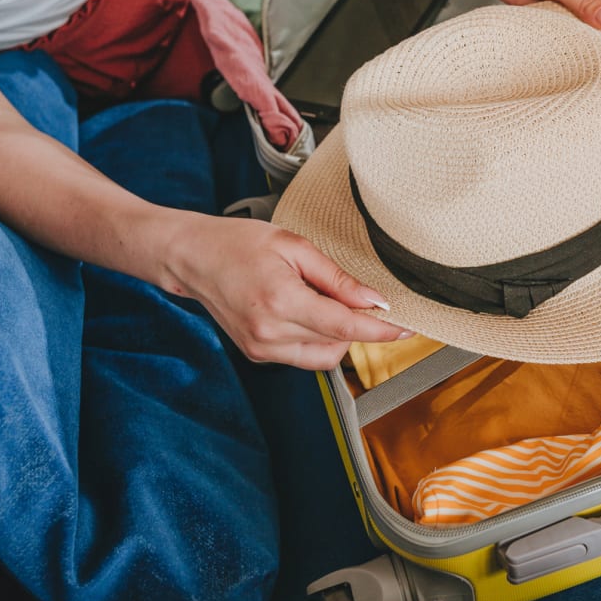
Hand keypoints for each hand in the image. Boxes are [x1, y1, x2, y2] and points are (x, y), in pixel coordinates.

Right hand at [161, 211, 408, 368]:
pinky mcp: (258, 355)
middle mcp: (270, 334)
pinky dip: (317, 339)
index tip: (408, 326)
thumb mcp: (294, 246)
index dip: (381, 330)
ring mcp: (261, 349)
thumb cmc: (238, 243)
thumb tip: (375, 300)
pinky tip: (304, 311)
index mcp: (280, 301)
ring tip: (321, 300)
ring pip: (324, 357)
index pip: (345, 328)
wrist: (192, 258)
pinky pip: (303, 356)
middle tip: (354, 296)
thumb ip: (336, 277)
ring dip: (338, 336)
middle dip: (358, 326)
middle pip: (338, 345)